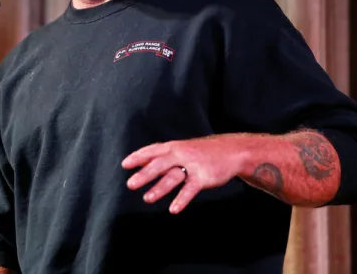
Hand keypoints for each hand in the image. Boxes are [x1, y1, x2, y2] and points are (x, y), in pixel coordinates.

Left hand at [121, 135, 246, 213]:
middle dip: (144, 174)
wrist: (231, 151)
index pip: (152, 150)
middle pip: (159, 164)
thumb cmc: (201, 151)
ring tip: (147, 199)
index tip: (124, 165)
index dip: (138, 157)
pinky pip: (190, 189)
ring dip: (159, 188)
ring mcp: (192, 165)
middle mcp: (181, 154)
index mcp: (173, 147)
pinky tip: (173, 209)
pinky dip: (181, 199)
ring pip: (173, 177)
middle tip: (130, 184)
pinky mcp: (203, 177)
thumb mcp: (181, 148)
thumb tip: (140, 161)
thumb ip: (162, 155)